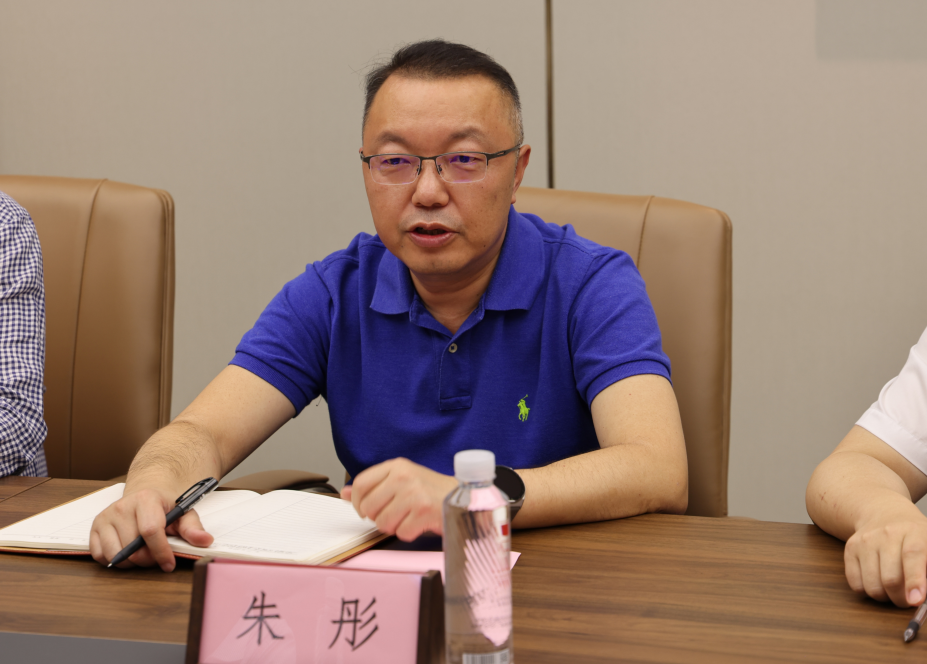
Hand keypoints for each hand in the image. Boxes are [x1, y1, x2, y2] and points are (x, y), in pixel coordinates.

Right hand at [89, 488, 213, 571]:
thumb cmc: (164, 506)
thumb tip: (205, 541)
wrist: (145, 494)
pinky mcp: (95, 527)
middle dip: (149, 559)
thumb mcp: (183, 513)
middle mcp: (122, 506)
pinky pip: (100, 555)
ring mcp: (106, 516)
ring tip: (144, 554)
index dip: (161, 552)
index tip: (169, 564)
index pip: (151, 531)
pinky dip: (114, 561)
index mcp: (146, 498)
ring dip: (132, 562)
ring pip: (116, 554)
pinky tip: (127, 553)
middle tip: (158, 558)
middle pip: (133, 547)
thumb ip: (193, 528)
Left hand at [341, 458, 456, 540]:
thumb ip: (374, 486)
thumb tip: (344, 493)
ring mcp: (413, 494)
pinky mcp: (423, 512)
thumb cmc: (432, 491)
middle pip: (368, 507)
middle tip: (394, 514)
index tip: (365, 509)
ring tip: (408, 518)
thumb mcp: (402, 480)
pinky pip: (401, 532)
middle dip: (378, 517)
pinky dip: (409, 533)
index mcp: (397, 466)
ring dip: (394, 526)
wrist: (465, 498)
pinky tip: (419, 523)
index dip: (358, 502)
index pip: (360, 484)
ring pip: (382, 522)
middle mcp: (403, 477)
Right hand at [844, 513, 926, 606]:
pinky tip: (876, 582)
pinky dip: (867, 592)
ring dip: (885, 598)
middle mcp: (888, 534)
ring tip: (892, 590)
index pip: (913, 555)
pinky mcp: (850, 549)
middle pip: (891, 579)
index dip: (914, 581)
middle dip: (901, 600)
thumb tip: (923, 593)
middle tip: (908, 600)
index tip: (915, 600)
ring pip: (872, 586)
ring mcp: (866, 541)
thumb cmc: (914, 537)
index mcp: (915, 532)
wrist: (885, 514)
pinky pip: (856, 584)